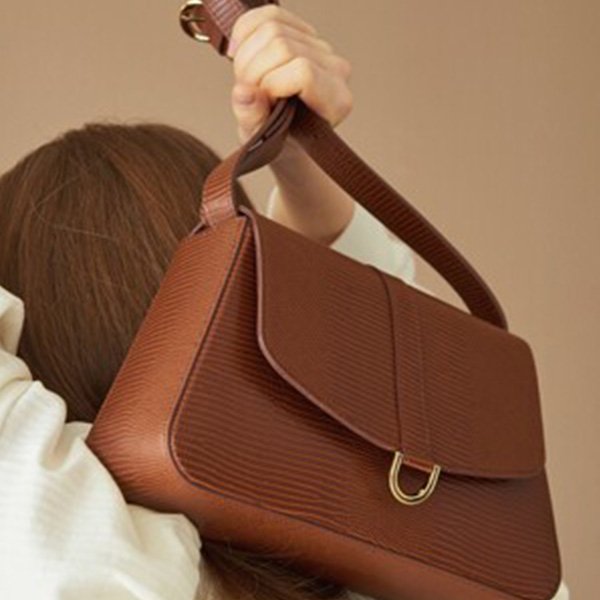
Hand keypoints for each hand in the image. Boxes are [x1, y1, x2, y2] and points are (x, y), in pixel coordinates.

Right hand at [228, 5, 352, 144]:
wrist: (286, 138)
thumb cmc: (280, 142)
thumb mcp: (262, 142)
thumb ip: (253, 119)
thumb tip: (244, 93)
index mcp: (335, 102)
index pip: (302, 71)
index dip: (271, 83)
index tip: (261, 102)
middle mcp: (335, 71)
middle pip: (282, 45)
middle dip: (251, 69)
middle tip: (247, 92)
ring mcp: (321, 49)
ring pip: (273, 26)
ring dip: (245, 53)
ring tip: (247, 80)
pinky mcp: (304, 33)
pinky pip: (270, 14)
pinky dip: (245, 30)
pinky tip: (240, 52)